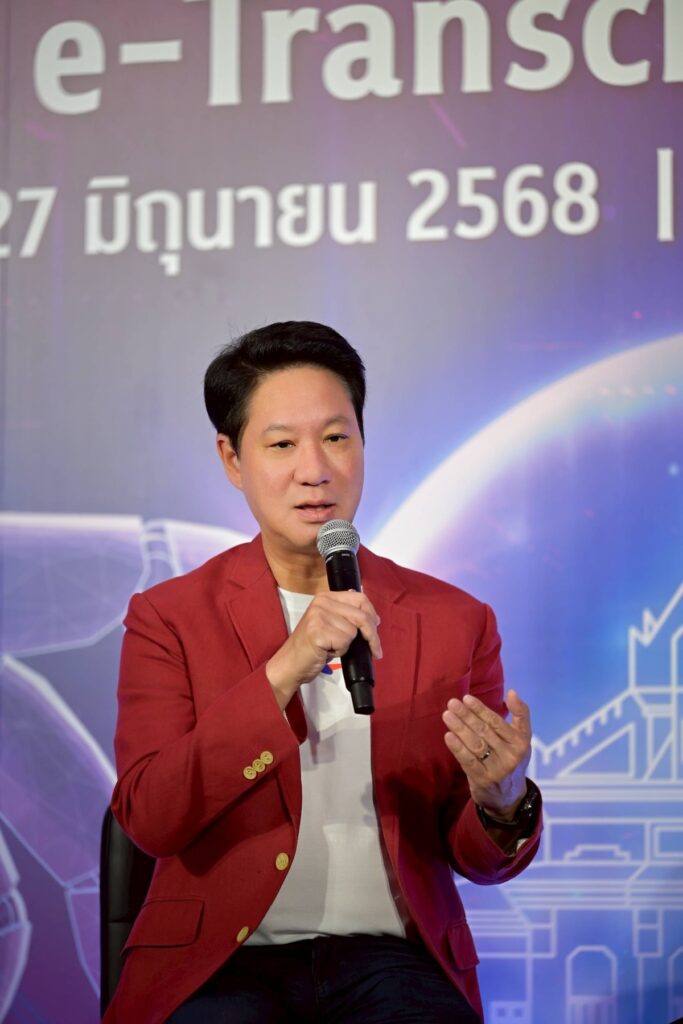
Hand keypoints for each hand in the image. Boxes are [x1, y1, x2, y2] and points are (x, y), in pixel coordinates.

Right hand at [266, 591, 382, 708]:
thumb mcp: (329, 624)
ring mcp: (318, 616)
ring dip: (347, 645)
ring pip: (353, 631)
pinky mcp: (318, 632)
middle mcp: (322, 603)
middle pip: (361, 615)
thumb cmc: (311, 646)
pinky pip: (344, 642)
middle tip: (375, 650)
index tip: (377, 627)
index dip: (372, 614)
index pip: (360, 598)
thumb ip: (346, 615)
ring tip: (331, 647)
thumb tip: (372, 616)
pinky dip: (340, 651)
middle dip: (372, 635)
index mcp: (326, 597)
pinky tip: (326, 651)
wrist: (291, 663)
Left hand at [442, 689, 531, 818]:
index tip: (466, 698)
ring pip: (475, 744)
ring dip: (459, 728)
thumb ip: (520, 715)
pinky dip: (457, 747)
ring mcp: (497, 770)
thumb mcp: (521, 739)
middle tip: (452, 703)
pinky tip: (448, 735)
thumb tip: (512, 692)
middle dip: (466, 715)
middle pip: (484, 731)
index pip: (497, 722)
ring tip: (447, 715)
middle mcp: (511, 756)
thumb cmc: (511, 759)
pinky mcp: (483, 780)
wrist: (508, 797)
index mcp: (521, 743)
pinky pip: (468, 760)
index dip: (480, 709)